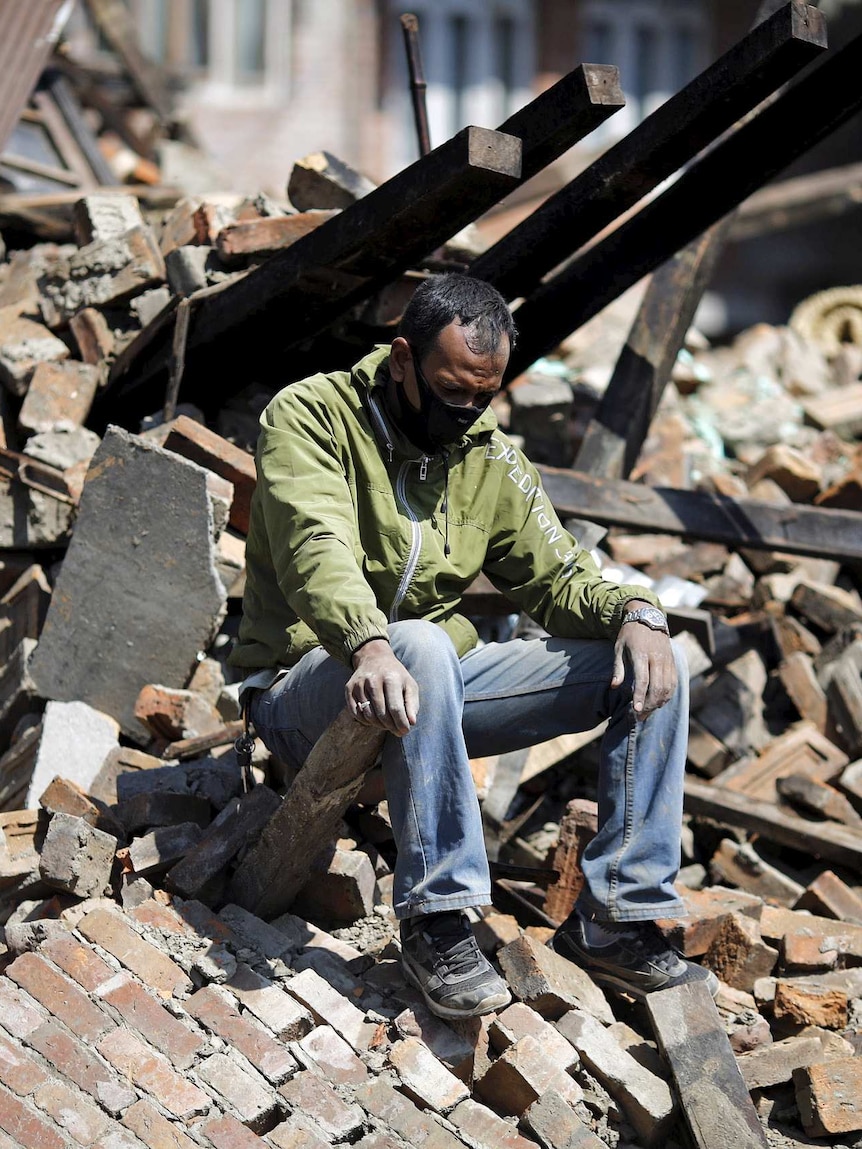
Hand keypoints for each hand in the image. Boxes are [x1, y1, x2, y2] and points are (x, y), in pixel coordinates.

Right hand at [346, 639, 418, 735]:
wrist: (374, 658)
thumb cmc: (395, 675)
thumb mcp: (409, 685)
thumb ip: (412, 704)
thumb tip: (412, 723)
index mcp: (391, 678)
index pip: (395, 708)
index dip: (401, 723)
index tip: (405, 731)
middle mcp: (373, 680)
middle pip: (381, 714)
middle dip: (391, 726)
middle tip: (396, 730)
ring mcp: (359, 684)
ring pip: (368, 715)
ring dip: (379, 725)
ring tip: (387, 723)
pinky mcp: (349, 689)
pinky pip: (356, 713)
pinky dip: (366, 721)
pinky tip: (374, 718)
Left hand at [611, 603, 676, 717]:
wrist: (648, 618)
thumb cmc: (629, 635)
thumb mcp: (618, 647)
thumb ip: (618, 668)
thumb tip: (614, 687)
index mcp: (641, 654)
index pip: (642, 680)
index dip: (640, 696)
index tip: (636, 710)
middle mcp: (656, 658)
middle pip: (657, 687)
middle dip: (649, 704)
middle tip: (639, 716)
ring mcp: (667, 660)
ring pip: (668, 687)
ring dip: (659, 703)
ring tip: (647, 711)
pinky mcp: (673, 662)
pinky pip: (673, 683)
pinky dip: (668, 695)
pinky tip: (659, 702)